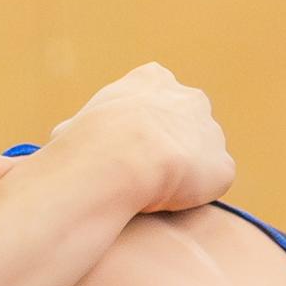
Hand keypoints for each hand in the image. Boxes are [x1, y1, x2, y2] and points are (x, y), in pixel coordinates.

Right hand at [58, 62, 234, 214]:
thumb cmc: (90, 141)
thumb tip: (62, 138)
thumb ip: (80, 128)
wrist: (121, 157)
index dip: (141, 126)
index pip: (155, 98)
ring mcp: (211, 131)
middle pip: (186, 123)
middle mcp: (190, 97)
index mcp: (152, 80)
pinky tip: (173, 205)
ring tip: (156, 193)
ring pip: (203, 155)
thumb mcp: (74, 125)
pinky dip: (197, 196)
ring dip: (185, 173)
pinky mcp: (222, 165)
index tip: (127, 147)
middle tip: (145, 174)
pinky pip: (213, 183)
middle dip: (171, 146)